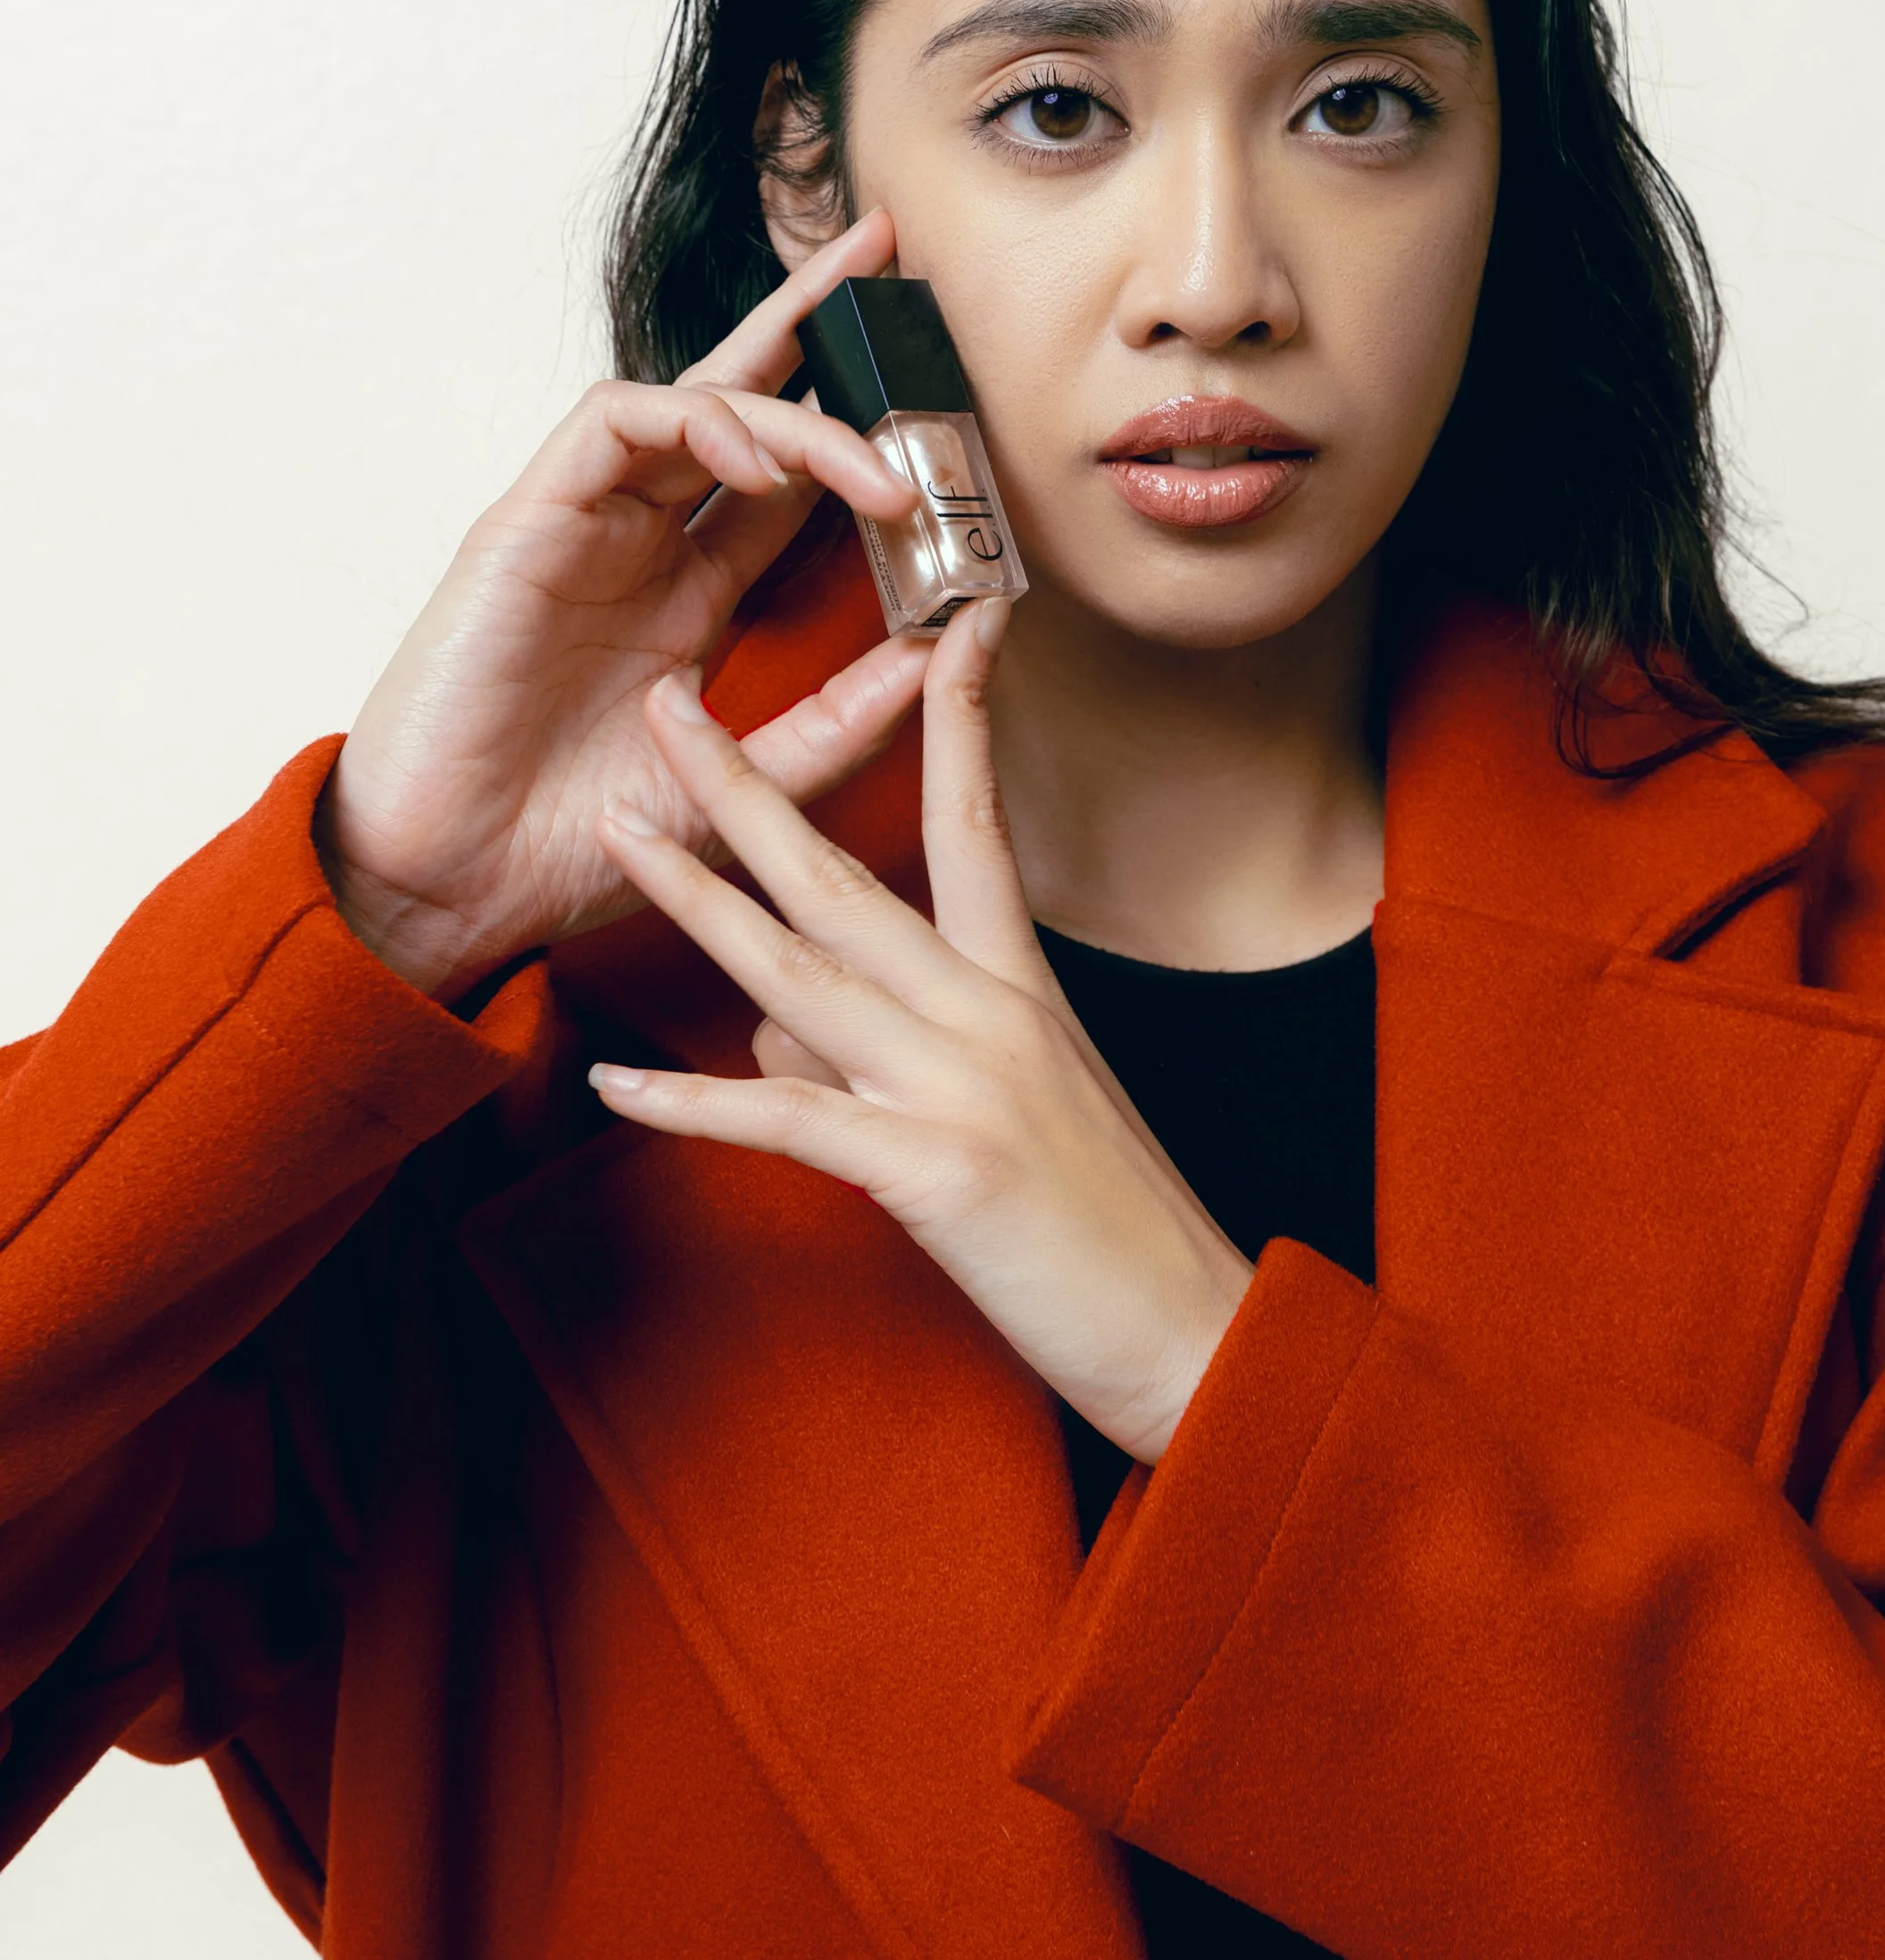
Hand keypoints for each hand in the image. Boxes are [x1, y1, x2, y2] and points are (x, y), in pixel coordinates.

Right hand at [320, 211, 929, 999]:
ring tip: (869, 464)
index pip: (787, 479)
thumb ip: (834, 723)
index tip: (948, 405)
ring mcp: (583, 523)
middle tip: (887, 253)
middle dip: (812, 319)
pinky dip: (694, 421)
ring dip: (787, 409)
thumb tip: (940, 653)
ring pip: (690, 400)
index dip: (860, 429)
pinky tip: (760, 458)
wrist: (447, 886)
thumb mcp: (740, 788)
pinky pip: (613, 423)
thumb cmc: (567, 843)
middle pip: (739, 397)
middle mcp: (641, 540)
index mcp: (690, 593)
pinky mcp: (527, 521)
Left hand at [588, 604, 1255, 1465]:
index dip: (958, 716)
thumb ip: (885, 1056)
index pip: (976, 821)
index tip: (952, 624)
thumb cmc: (1107, 1233)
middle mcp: (987, 1013)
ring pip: (799, 967)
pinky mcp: (933, 1171)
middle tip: (676, 704)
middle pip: (846, 874)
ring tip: (619, 829)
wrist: (1196, 1335)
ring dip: (696, 896)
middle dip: (749, 787)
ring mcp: (958, 1086)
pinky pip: (786, 1120)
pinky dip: (691, 1103)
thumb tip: (772, 1038)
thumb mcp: (1006, 1117)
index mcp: (1019, 987)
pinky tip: (614, 1084)